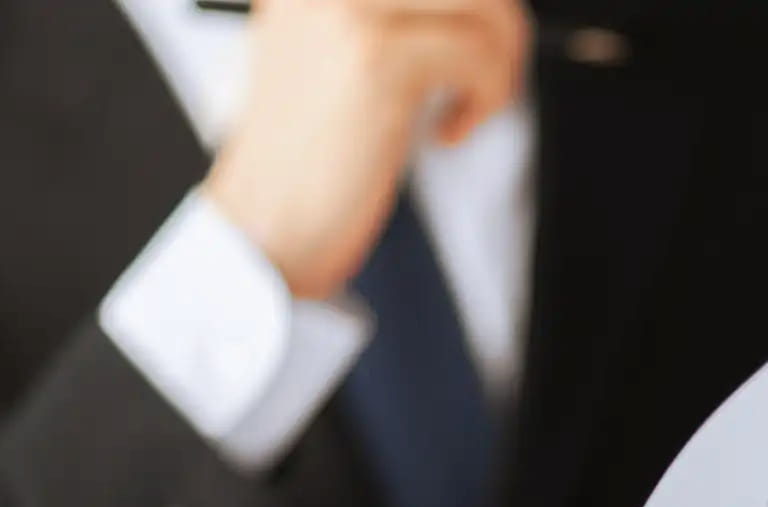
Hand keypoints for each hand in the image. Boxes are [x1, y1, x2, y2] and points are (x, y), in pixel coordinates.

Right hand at [204, 0, 528, 297]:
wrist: (266, 223)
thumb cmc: (312, 150)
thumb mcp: (341, 49)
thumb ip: (398, 12)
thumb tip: (487, 2)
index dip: (476, 7)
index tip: (480, 39)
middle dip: (500, 21)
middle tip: (489, 73)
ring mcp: (345, 7)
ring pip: (482, 3)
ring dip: (501, 59)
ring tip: (473, 102)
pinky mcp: (374, 55)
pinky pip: (478, 53)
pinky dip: (487, 98)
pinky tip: (449, 131)